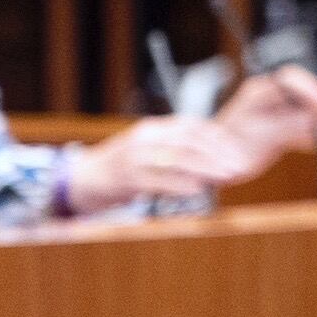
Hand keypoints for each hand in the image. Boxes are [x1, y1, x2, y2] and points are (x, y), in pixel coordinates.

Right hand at [64, 114, 259, 211]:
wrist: (79, 179)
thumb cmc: (118, 170)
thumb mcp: (146, 153)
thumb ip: (172, 153)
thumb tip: (209, 162)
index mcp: (153, 129)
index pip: (192, 127)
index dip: (218, 139)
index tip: (237, 151)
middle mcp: (145, 138)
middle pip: (188, 142)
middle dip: (217, 155)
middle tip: (238, 166)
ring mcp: (134, 157)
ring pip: (176, 159)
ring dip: (205, 169)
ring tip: (225, 177)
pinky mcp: (126, 177)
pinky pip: (158, 179)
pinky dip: (179, 184)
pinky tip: (197, 189)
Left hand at [214, 67, 316, 171]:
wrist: (215, 169)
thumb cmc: (231, 148)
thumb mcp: (263, 135)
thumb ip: (291, 123)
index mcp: (262, 91)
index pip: (294, 80)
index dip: (314, 90)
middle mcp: (272, 98)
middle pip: (307, 98)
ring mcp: (278, 114)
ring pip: (310, 115)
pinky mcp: (283, 130)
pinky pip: (307, 129)